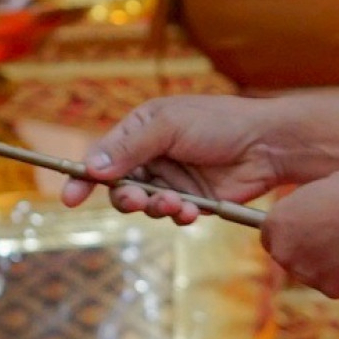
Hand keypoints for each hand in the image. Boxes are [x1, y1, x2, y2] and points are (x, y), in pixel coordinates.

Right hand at [65, 95, 291, 224]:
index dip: (84, 177)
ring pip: (145, 204)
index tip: (70, 198)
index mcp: (141, 129)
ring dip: (154, 207)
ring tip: (174, 203)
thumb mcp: (169, 126)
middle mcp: (153, 155)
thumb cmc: (220, 123)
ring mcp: (172, 179)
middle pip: (120, 186)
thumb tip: (92, 167)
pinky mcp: (192, 200)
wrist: (267, 144)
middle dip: (125, 197)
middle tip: (137, 200)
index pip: (103, 155)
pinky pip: (171, 214)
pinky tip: (190, 211)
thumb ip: (130, 147)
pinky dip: (177, 215)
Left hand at [264, 172, 338, 298]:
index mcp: (278, 223)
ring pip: (312, 272)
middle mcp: (285, 254)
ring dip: (327, 264)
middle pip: (289, 256)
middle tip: (331, 238)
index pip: (270, 234)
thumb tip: (315, 207)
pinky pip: (337, 284)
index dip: (289, 231)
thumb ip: (311, 202)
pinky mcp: (332, 291)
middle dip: (306, 249)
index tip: (303, 229)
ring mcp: (307, 276)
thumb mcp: (327, 185)